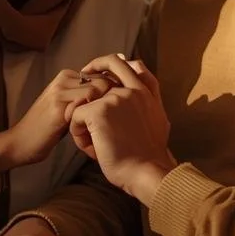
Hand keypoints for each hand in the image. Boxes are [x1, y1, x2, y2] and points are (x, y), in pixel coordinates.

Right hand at [0, 70, 113, 171]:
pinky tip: (87, 133)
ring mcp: (61, 90)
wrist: (21, 141)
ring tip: (94, 128)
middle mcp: (64, 78)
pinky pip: (88, 105)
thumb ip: (85, 98)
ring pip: (99, 91)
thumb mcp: (68, 108)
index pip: (103, 76)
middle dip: (110, 101)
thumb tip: (112, 94)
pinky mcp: (59, 106)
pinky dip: (93, 119)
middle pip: (104, 81)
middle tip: (104, 122)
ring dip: (102, 110)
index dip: (112, 95)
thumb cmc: (48, 129)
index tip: (108, 114)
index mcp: (67, 76)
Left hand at [70, 57, 176, 203]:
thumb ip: (149, 101)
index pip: (133, 65)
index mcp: (147, 93)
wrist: (147, 172)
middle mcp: (133, 90)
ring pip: (86, 99)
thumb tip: (144, 94)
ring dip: (84, 118)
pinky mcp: (98, 112)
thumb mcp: (159, 120)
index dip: (113, 63)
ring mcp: (115, 98)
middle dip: (92, 70)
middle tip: (81, 86)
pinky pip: (75, 116)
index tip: (99, 73)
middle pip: (109, 67)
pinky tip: (90, 148)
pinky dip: (78, 134)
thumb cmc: (150, 155)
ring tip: (93, 141)